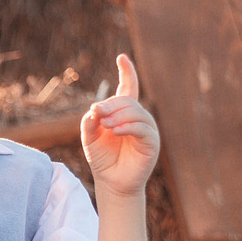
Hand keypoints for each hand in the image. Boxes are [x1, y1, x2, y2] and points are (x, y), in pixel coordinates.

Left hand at [80, 53, 159, 198]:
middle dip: (111, 105)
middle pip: (127, 101)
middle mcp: (138, 118)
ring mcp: (147, 129)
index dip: (127, 73)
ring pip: (135, 113)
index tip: (122, 58)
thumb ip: (90, 121)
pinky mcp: (151, 143)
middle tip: (98, 113)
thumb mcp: (90, 137)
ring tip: (106, 126)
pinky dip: (128, 127)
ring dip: (118, 116)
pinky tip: (115, 131)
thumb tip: (96, 108)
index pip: (128, 88)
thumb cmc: (102, 158)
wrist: (112, 182)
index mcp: (123, 113)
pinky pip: (142, 129)